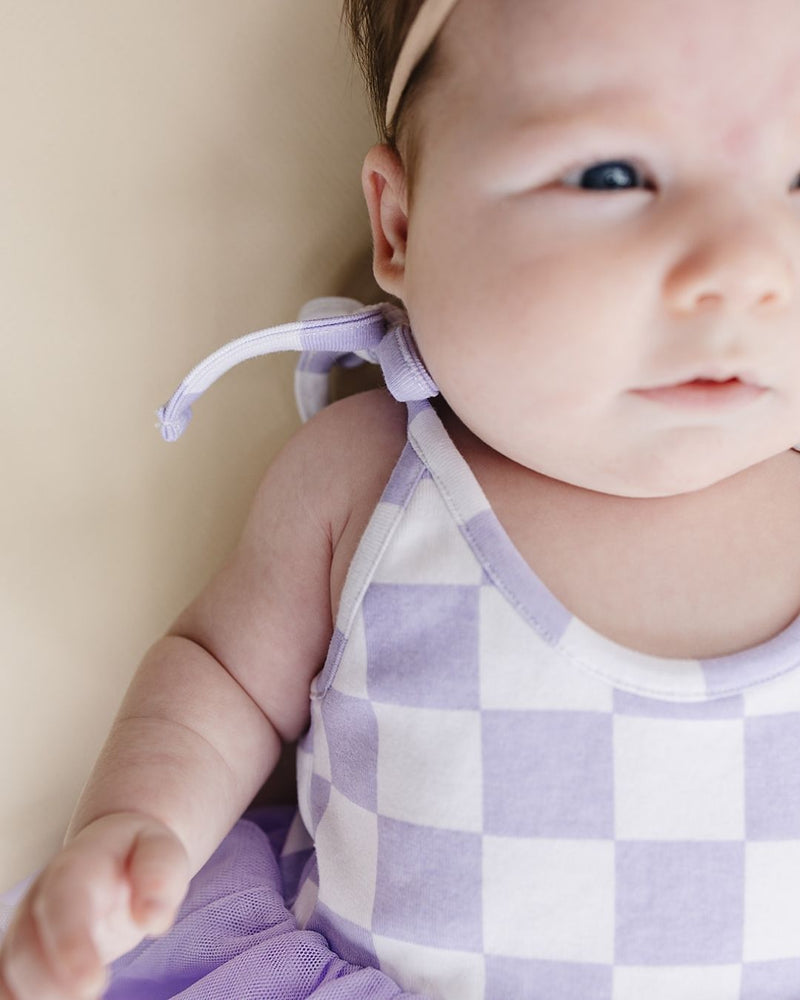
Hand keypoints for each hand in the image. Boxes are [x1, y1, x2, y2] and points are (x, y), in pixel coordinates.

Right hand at [0, 812, 189, 999]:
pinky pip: (10, 979)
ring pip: (12, 965)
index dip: (71, 940)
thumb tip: (153, 920)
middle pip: (27, 941)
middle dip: (48, 981)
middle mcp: (42, 894)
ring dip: (35, 995)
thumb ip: (159, 876)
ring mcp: (27, 922)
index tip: (93, 982)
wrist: (114, 849)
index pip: (64, 897)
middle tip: (87, 995)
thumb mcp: (161, 851)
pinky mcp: (25, 949)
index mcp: (80, 863)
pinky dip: (21, 997)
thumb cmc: (139, 854)